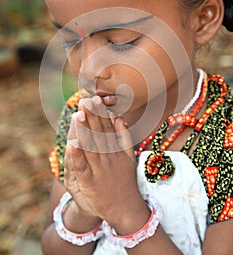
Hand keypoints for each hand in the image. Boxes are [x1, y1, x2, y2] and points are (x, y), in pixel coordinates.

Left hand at [64, 96, 143, 225]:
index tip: (95, 99)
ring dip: (84, 132)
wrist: (125, 208)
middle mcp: (108, 158)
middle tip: (85, 101)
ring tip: (79, 115)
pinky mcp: (89, 183)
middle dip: (92, 117)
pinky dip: (77, 157)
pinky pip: (82, 168)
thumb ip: (124, 136)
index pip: (107, 129)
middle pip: (98, 135)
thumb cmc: (125, 180)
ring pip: (90, 148)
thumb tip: (118, 116)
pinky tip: (72, 144)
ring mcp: (99, 170)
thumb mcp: (129, 156)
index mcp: (116, 151)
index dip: (100, 114)